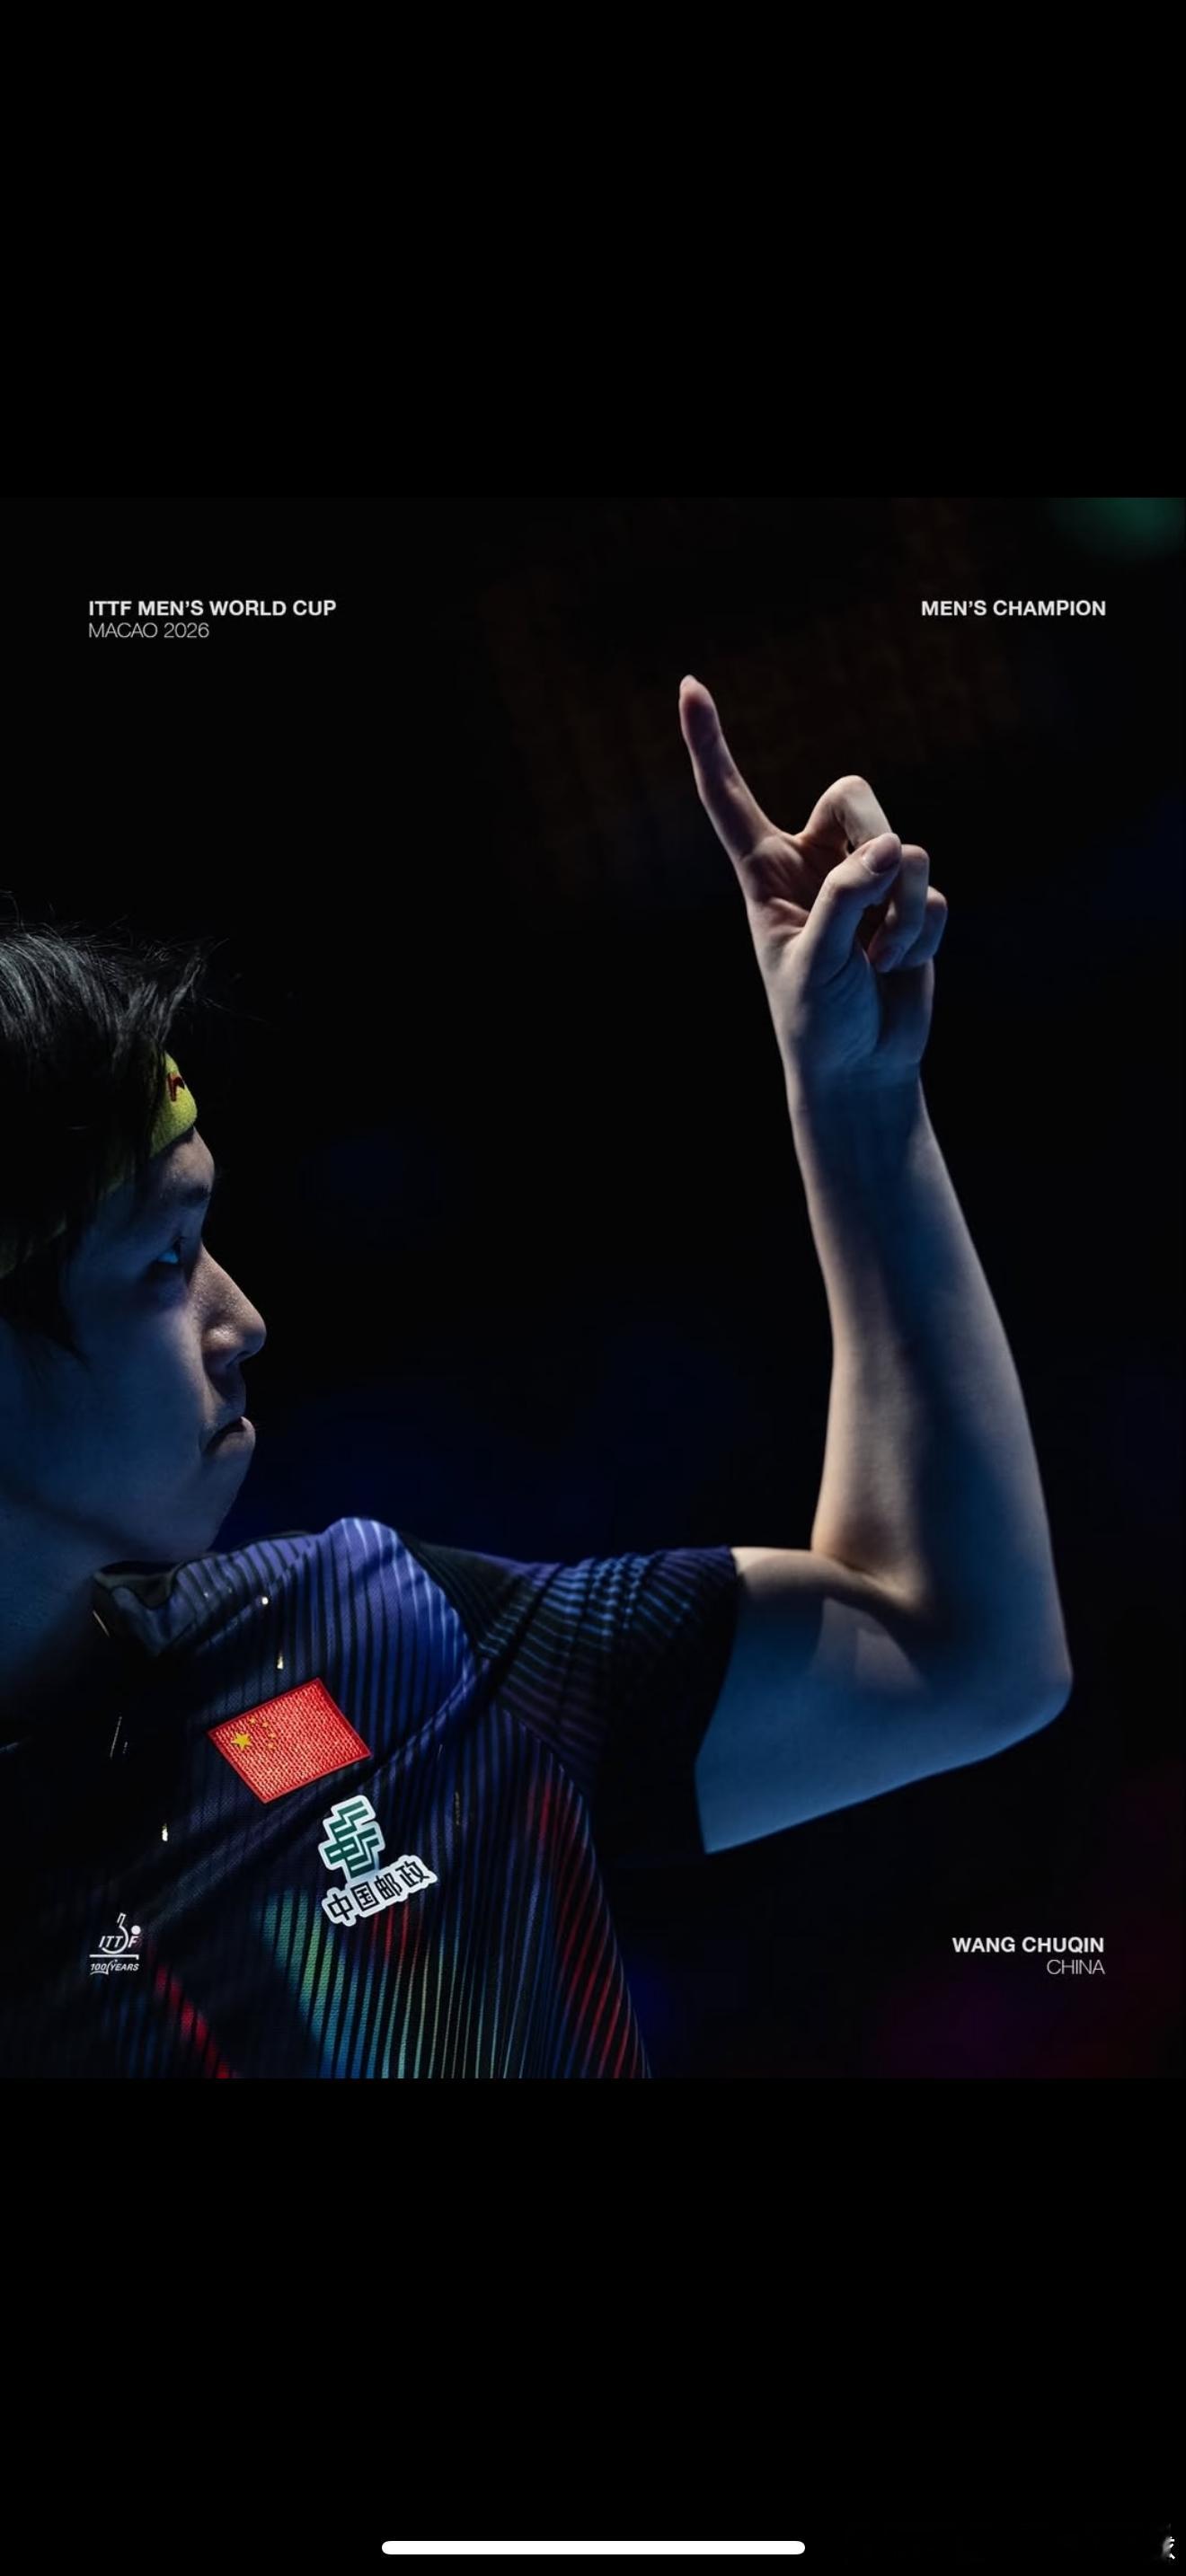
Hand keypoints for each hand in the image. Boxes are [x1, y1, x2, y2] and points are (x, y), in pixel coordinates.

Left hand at [678, 674, 947, 1092]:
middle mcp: (816, 864)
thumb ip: (846, 897)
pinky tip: (899, 968)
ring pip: (905, 848)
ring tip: (879, 960)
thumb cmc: (818, 1020)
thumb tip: (893, 845)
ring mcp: (865, 882)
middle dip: (875, 842)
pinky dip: (921, 934)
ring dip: (901, 909)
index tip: (690, 686)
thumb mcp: (814, 960)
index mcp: (766, 873)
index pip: (730, 799)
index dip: (709, 745)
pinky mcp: (908, 906)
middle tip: (875, 902)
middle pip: (856, 797)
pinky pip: (932, 893)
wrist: (862, 1067)